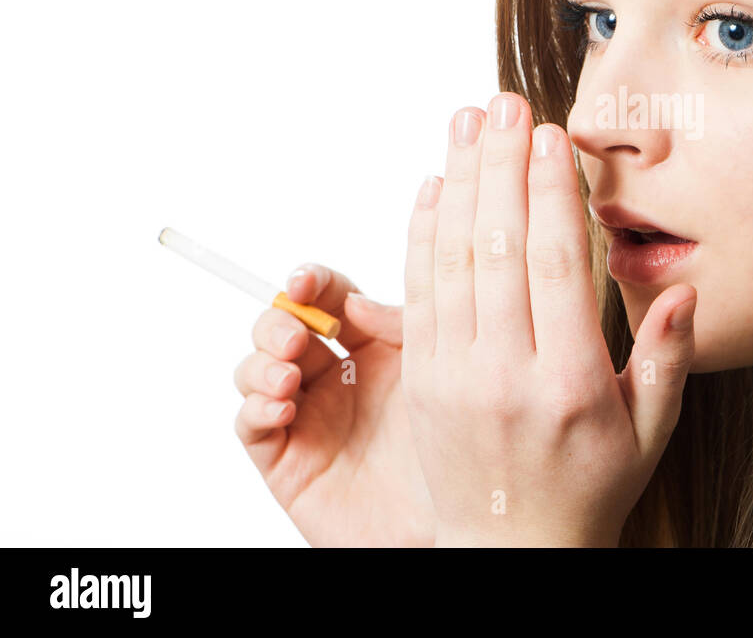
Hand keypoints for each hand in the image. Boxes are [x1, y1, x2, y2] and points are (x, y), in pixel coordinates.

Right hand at [233, 264, 437, 545]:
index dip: (310, 283)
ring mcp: (306, 417)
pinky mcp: (287, 460)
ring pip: (254, 370)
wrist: (452, 520)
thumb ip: (397, 327)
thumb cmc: (451, 444)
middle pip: (280, 327)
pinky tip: (281, 408)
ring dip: (260, 363)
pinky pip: (250, 425)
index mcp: (369, 347)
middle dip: (277, 323)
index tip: (304, 281)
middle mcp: (333, 377)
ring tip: (289, 376)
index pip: (326, 298)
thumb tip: (353, 302)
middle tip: (297, 337)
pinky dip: (256, 408)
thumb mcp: (430, 369)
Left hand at [402, 95, 696, 546]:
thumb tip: (687, 290)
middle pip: (496, 247)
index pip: (554, 267)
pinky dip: (422, 232)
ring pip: (451, 260)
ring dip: (457, 183)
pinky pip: (417, 292)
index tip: (549, 136)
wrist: (510, 553)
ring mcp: (455, 377)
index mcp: (569, 384)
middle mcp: (505, 374)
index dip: (549, 192)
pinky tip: (433, 185)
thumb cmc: (587, 489)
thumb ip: (668, 359)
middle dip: (499, 165)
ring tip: (465, 123)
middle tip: (504, 103)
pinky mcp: (424, 380)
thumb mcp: (650, 433)